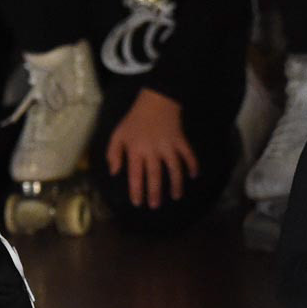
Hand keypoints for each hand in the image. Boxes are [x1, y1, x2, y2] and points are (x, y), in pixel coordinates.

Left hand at [105, 88, 198, 208]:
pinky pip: (189, 155)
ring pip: (174, 169)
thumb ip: (113, 153)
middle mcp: (153, 151)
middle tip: (155, 206)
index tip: (138, 203)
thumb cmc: (134, 120)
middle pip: (155, 176)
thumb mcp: (117, 134)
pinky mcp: (181, 141)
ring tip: (176, 196)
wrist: (155, 101)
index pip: (136, 175)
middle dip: (155, 192)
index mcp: (136, 151)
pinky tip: (194, 176)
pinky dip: (193, 165)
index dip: (137, 190)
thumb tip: (115, 172)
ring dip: (176, 184)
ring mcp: (169, 146)